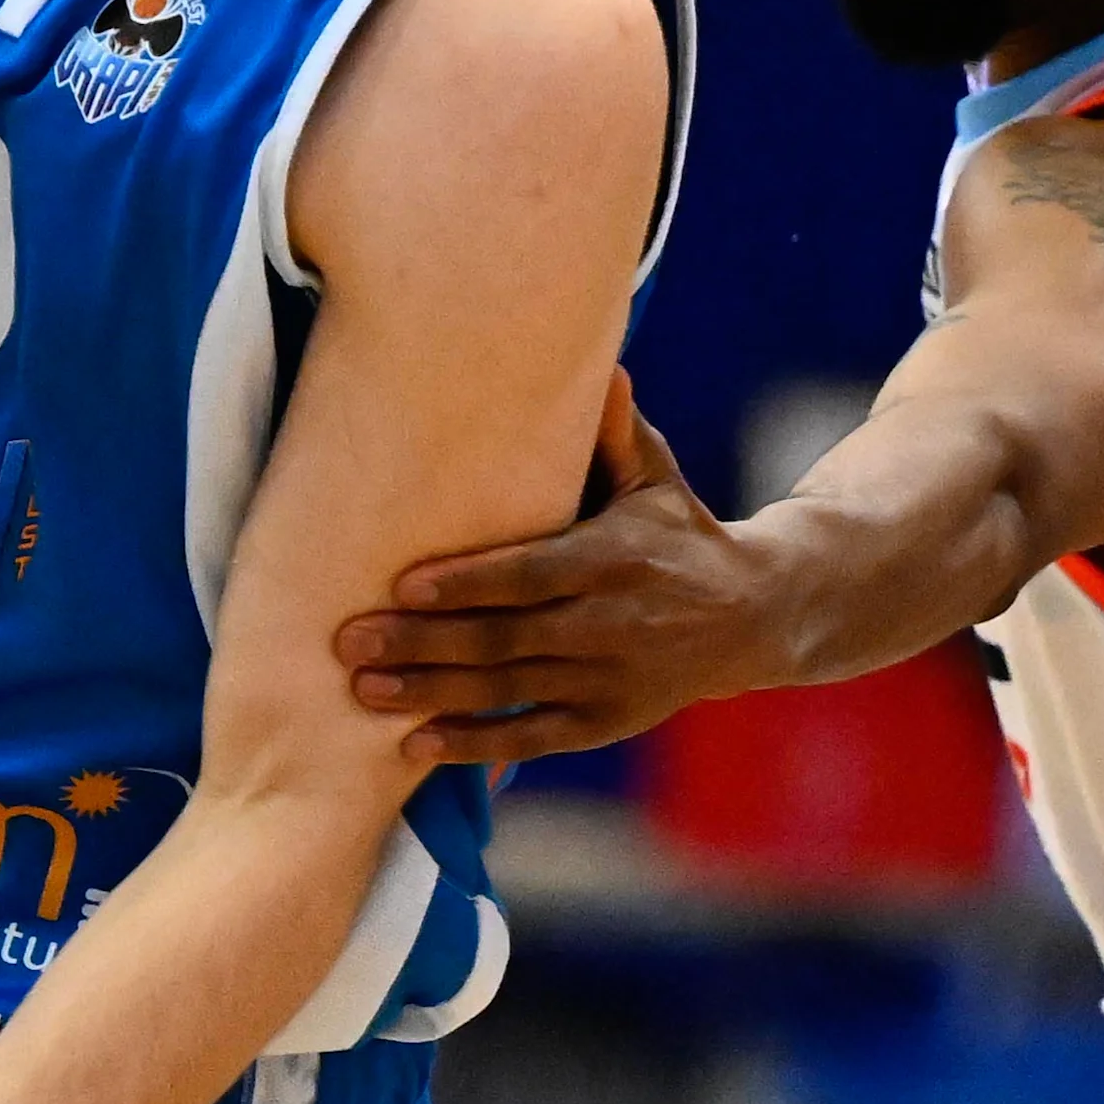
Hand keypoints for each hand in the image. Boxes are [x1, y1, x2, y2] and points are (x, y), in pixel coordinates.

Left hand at [333, 371, 774, 765]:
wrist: (752, 614)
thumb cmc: (680, 534)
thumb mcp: (655, 479)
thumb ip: (616, 431)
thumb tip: (602, 361)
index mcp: (613, 559)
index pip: (529, 575)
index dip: (467, 584)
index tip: (402, 585)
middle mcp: (609, 625)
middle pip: (503, 638)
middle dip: (422, 643)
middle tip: (351, 641)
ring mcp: (606, 680)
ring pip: (506, 691)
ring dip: (431, 693)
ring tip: (362, 692)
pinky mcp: (605, 722)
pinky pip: (530, 737)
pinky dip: (473, 742)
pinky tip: (416, 742)